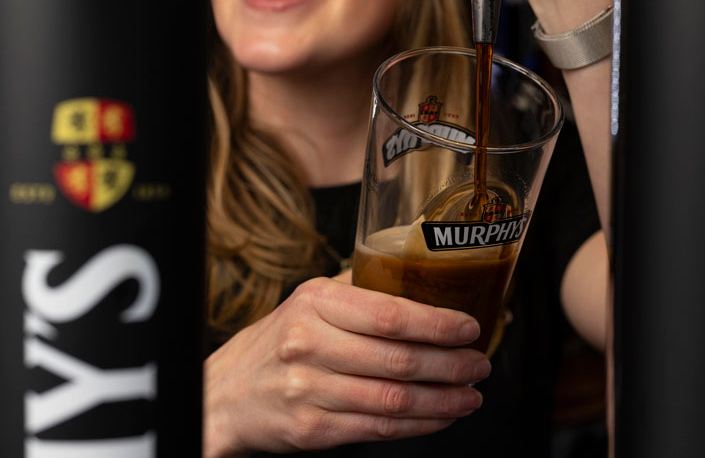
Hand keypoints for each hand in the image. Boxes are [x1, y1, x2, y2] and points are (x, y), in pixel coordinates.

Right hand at [203, 277, 490, 455]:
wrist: (224, 394)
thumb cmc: (278, 342)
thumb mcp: (309, 301)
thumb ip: (360, 288)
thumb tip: (423, 274)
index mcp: (316, 302)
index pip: (390, 314)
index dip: (437, 324)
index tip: (470, 327)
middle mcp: (310, 345)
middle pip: (398, 359)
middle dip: (451, 365)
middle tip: (480, 365)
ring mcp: (310, 390)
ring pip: (394, 399)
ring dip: (443, 400)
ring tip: (470, 395)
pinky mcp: (313, 430)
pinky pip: (379, 429)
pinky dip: (419, 425)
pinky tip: (441, 416)